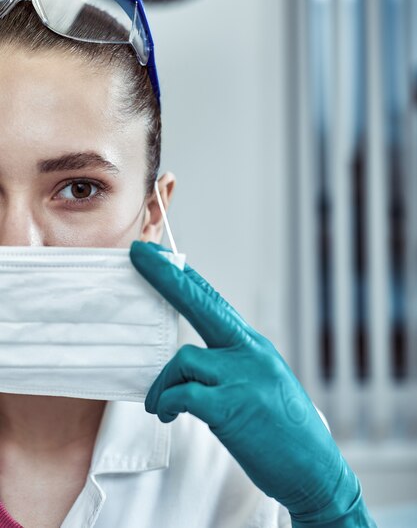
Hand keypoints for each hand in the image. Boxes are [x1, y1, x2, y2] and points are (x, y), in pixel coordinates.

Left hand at [129, 241, 375, 526]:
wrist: (315, 470)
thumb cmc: (284, 431)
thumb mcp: (263, 383)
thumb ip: (231, 365)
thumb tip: (194, 360)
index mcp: (254, 346)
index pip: (213, 301)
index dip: (185, 277)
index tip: (160, 256)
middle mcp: (249, 352)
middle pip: (201, 303)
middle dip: (166, 277)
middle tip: (138, 254)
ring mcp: (242, 377)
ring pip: (183, 358)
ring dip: (163, 383)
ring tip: (160, 404)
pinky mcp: (231, 407)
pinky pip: (183, 393)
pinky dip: (167, 402)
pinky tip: (167, 414)